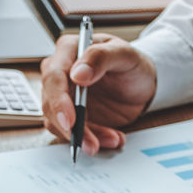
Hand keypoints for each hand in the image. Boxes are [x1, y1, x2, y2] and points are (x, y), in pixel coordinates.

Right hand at [39, 34, 156, 155]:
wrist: (141, 85)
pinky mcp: (70, 115)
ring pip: (58, 122)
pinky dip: (92, 139)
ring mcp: (63, 96)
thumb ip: (101, 57)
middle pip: (51, 103)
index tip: (71, 120)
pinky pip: (72, 132)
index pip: (54, 76)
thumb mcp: (125, 55)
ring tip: (111, 138)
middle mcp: (60, 73)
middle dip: (69, 127)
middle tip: (90, 142)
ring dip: (84, 136)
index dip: (58, 101)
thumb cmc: (132, 64)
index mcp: (68, 50)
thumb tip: (77, 74)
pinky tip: (111, 137)